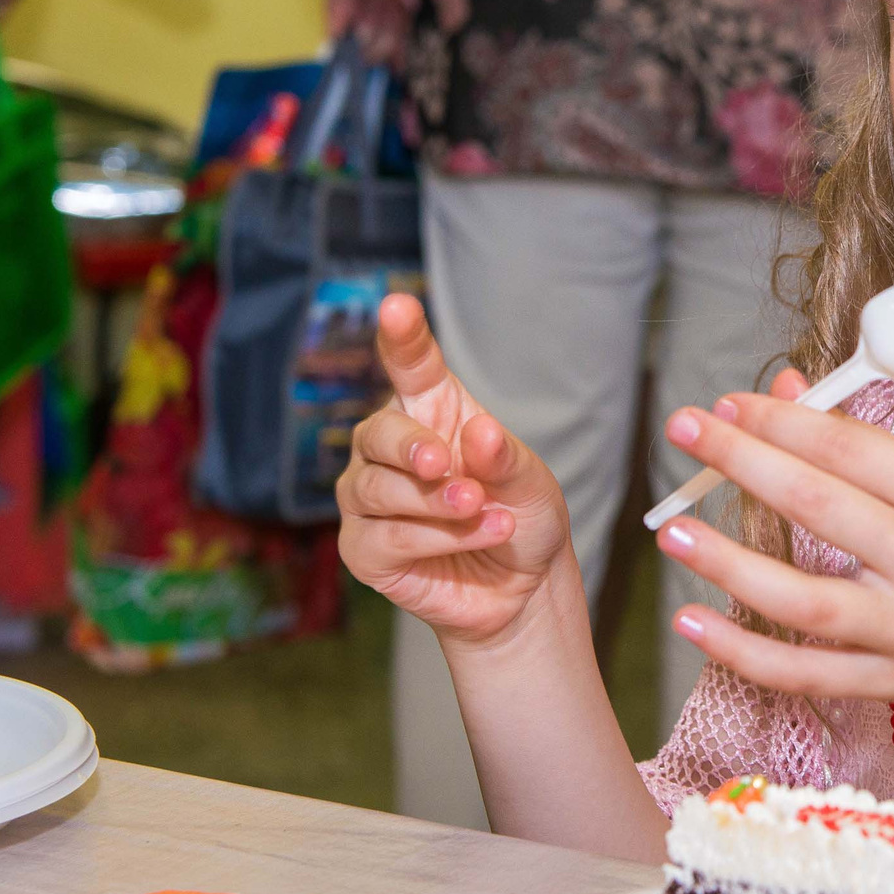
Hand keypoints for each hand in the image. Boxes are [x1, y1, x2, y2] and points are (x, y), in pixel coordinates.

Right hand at [338, 293, 579, 645]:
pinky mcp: (363, 550)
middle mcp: (388, 449)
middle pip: (378, 431)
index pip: (410, 366)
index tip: (398, 306)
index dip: (402, 336)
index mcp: (431, 412)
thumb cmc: (520, 516)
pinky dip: (435, 538)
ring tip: (484, 509)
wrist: (521, 587)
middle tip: (445, 465)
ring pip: (379, 489)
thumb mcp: (530, 481)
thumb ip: (503, 457)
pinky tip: (479, 533)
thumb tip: (476, 432)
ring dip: (437, 503)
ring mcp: (368, 499)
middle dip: (411, 448)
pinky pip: (385, 538)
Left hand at [653, 391, 893, 712]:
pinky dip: (743, 652)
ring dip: (727, 563)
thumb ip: (867, 444)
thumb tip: (782, 395)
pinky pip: (804, 672)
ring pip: (800, 600)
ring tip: (672, 531)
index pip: (847, 450)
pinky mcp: (891, 683)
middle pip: (815, 507)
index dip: (779, 423)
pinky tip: (693, 620)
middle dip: (741, 461)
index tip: (726, 403)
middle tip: (684, 430)